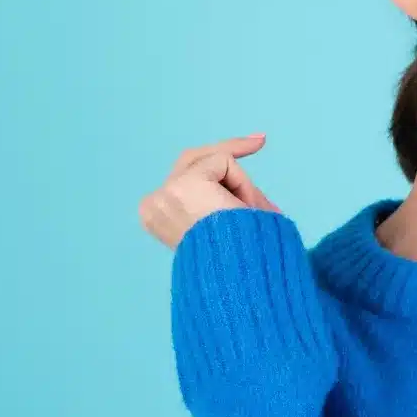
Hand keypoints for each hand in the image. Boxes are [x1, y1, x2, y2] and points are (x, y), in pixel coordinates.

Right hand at [139, 134, 281, 250]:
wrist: (235, 276)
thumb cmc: (239, 264)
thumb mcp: (229, 232)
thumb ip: (233, 213)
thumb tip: (262, 210)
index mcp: (157, 218)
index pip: (184, 178)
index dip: (217, 164)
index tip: (254, 144)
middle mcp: (154, 205)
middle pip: (192, 159)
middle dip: (229, 149)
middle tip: (261, 140)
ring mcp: (166, 193)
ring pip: (213, 161)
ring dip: (241, 186)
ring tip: (255, 214)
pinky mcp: (185, 183)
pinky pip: (224, 163)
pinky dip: (242, 184)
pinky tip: (241, 209)